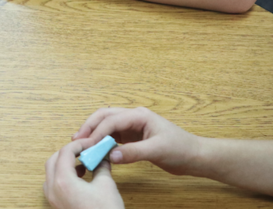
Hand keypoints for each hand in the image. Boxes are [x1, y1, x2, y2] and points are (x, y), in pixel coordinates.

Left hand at [44, 140, 124, 208]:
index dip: (79, 144)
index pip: (65, 152)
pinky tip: (80, 177)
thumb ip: (101, 166)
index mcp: (62, 181)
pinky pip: (54, 184)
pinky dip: (64, 176)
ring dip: (65, 164)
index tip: (91, 143)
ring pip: (51, 172)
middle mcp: (52, 189)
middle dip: (69, 152)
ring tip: (84, 163)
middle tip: (85, 150)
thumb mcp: (106, 185)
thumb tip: (102, 156)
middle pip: (54, 160)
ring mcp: (52, 199)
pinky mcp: (56, 206)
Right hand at [72, 107, 201, 176]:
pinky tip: (97, 148)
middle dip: (90, 127)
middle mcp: (134, 117)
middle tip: (77, 140)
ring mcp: (133, 126)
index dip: (97, 132)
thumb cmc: (181, 149)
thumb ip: (133, 152)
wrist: (195, 156)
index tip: (87, 144)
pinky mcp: (133, 136)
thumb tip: (111, 155)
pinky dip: (103, 140)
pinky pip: (113, 135)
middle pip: (105, 116)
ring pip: (107, 124)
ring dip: (94, 132)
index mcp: (139, 115)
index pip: (112, 120)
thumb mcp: (157, 151)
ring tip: (82, 144)